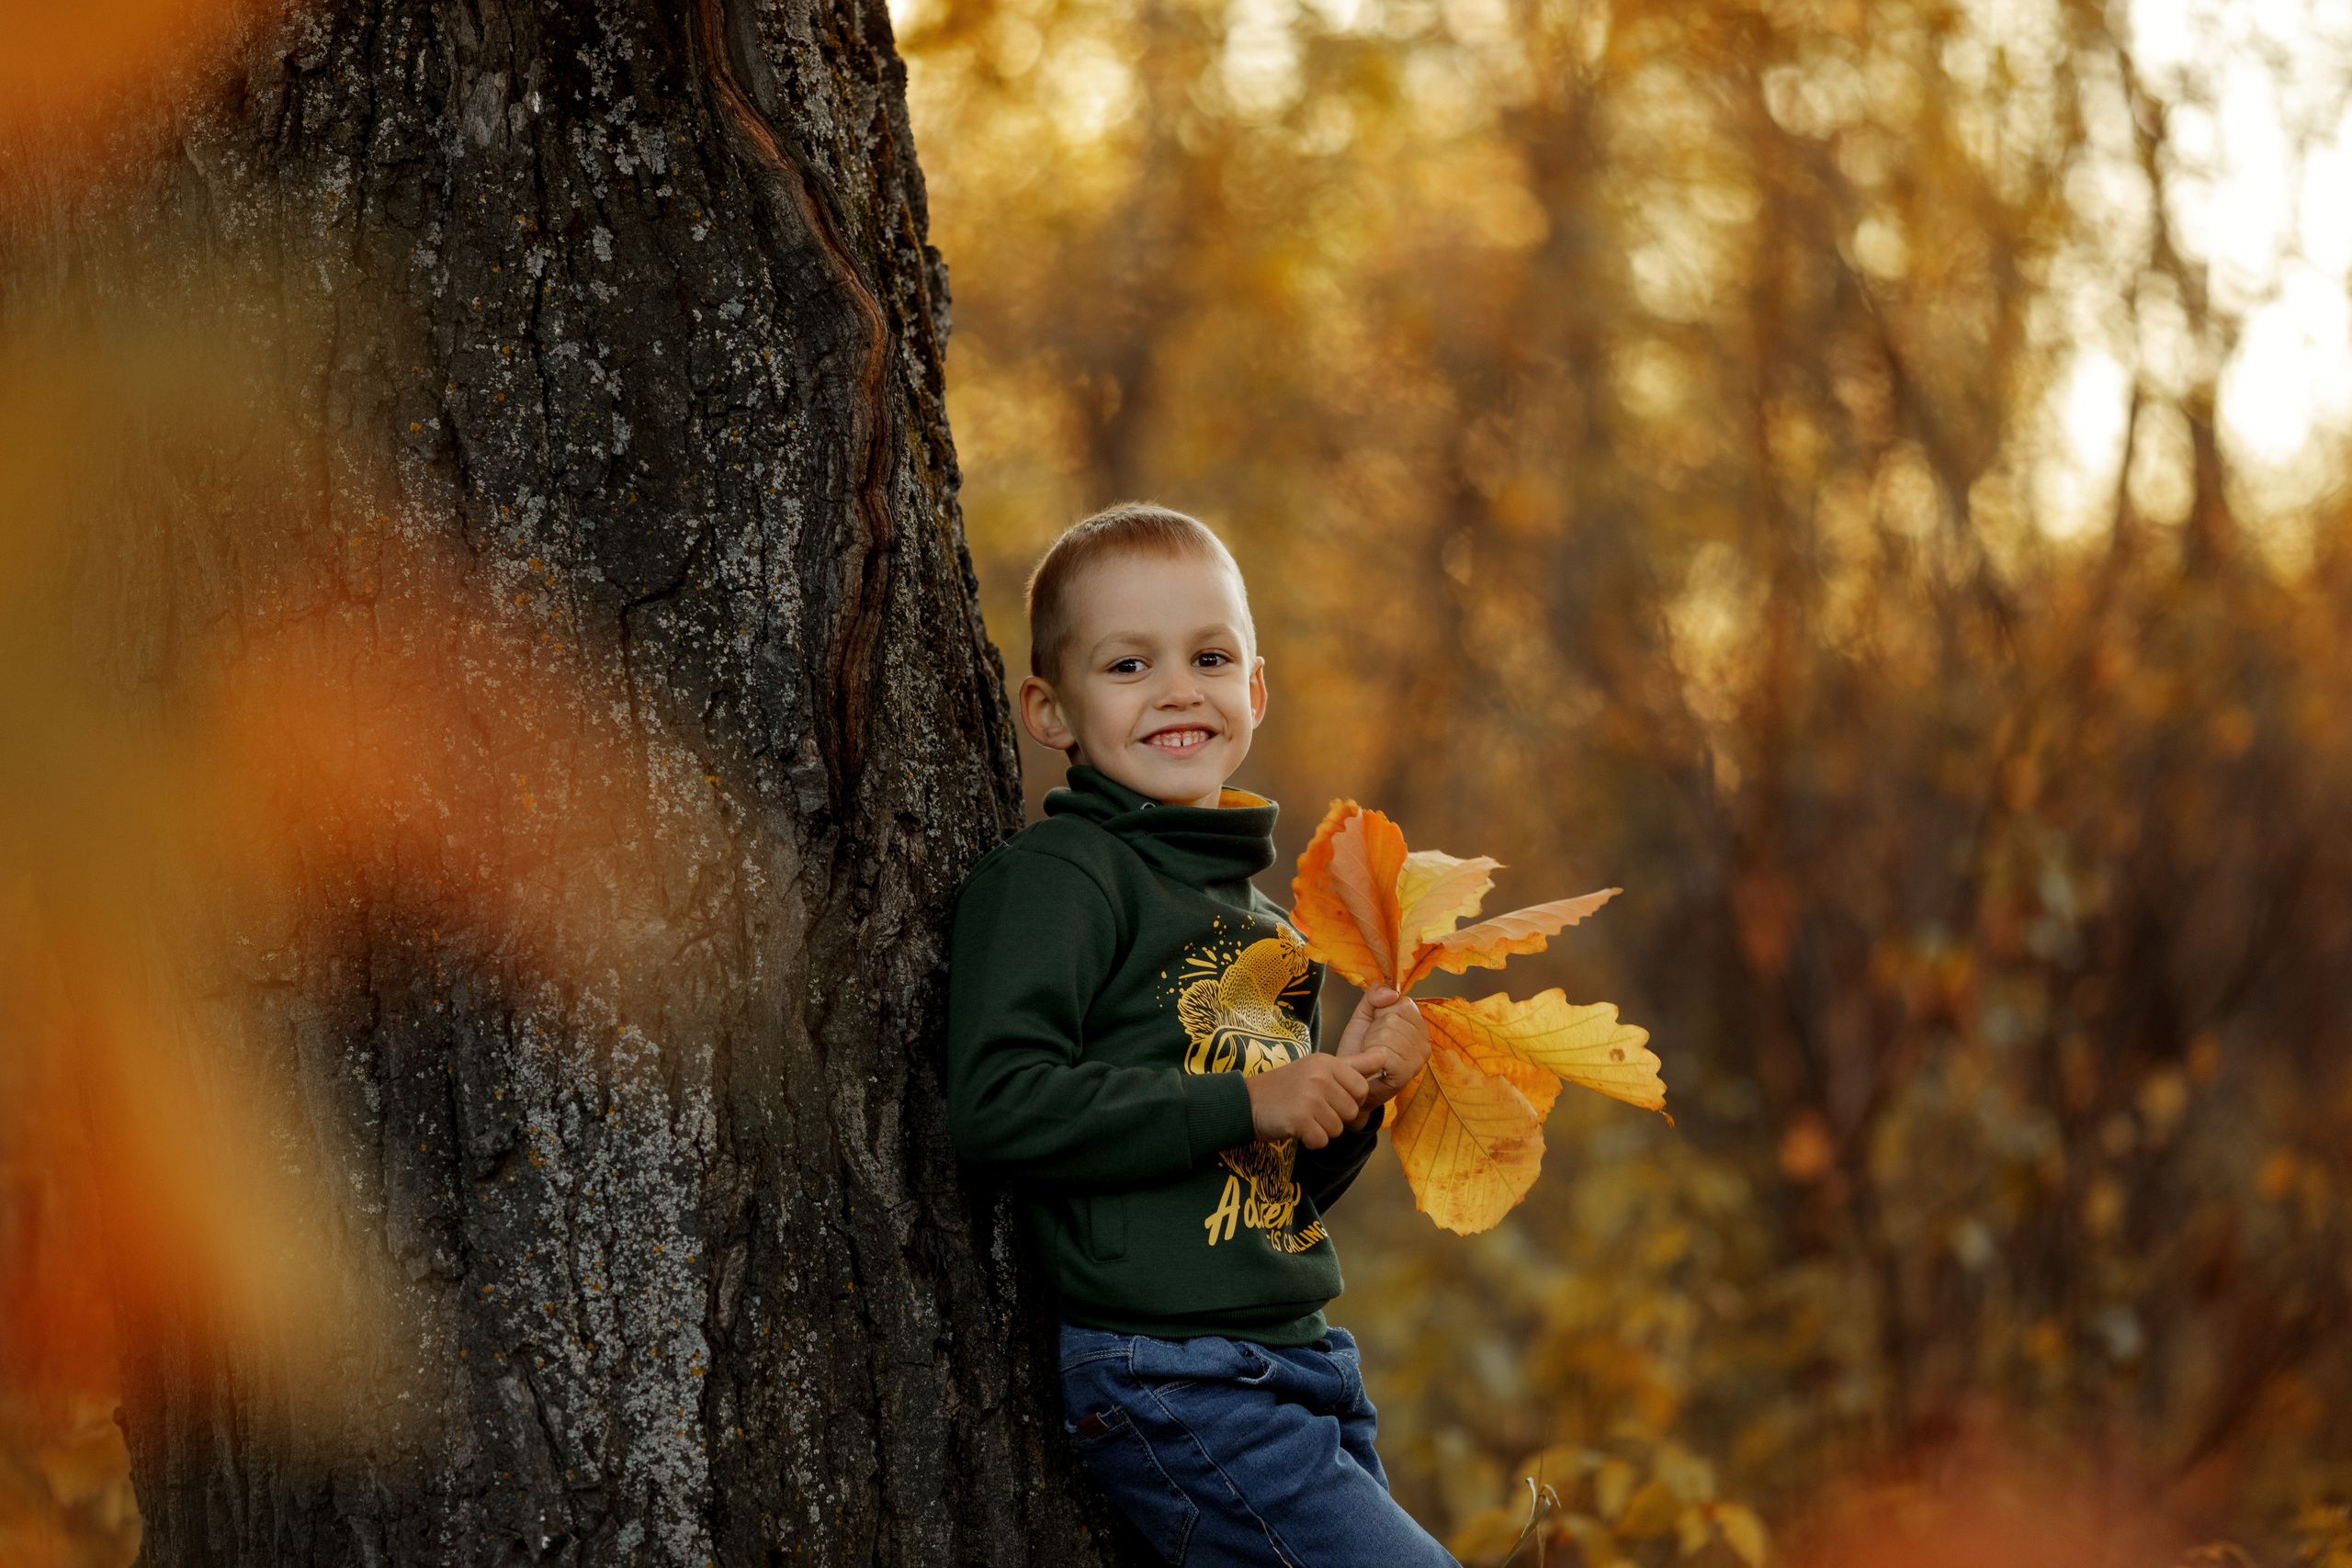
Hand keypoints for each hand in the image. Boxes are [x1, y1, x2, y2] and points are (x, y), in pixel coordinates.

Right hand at [1245, 1053, 1375, 1148]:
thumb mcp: (1319, 1068)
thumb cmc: (1287, 1087)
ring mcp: (1309, 1097)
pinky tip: (1296, 1128)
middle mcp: (1319, 1076)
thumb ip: (1354, 1064)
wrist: (1246, 1103)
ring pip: (1338, 1129)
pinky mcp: (1299, 1119)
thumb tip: (1385, 1055)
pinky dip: (1310, 1140)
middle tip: (1311, 1108)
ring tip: (1302, 1116)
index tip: (1327, 1097)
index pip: (1362, 1089)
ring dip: (1321, 1129)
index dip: (1348, 1100)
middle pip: (1352, 1112)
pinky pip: (1322, 1140)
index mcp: (1327, 1062)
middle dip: (1335, 1117)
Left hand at [1336, 984, 1428, 1122]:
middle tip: (1371, 1045)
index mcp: (1417, 1025)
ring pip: (1388, 1033)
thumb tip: (1391, 993)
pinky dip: (1372, 1057)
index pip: (1403, 1002)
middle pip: (1394, 1017)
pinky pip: (1386, 1052)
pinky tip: (1372, 1064)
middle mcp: (1424, 1042)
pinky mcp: (1407, 1073)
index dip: (1381, 1012)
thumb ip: (1375, 995)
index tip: (1375, 1027)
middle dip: (1374, 1029)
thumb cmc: (1359, 1049)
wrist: (1348, 1079)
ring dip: (1371, 1043)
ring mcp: (1418, 1059)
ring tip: (1370, 1055)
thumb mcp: (1364, 1015)